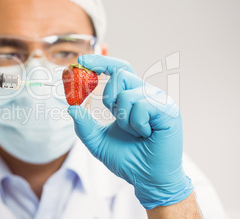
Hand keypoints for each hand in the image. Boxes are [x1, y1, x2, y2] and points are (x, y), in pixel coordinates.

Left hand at [68, 54, 192, 209]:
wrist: (147, 178)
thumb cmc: (127, 158)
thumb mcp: (97, 142)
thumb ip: (84, 126)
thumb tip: (71, 108)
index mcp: (132, 97)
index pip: (118, 70)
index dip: (101, 61)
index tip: (81, 61)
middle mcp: (146, 94)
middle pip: (120, 74)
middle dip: (110, 98)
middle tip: (116, 117)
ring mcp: (159, 100)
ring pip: (128, 93)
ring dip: (123, 119)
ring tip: (136, 132)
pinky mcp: (168, 109)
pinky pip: (142, 106)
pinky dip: (137, 124)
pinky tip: (146, 134)